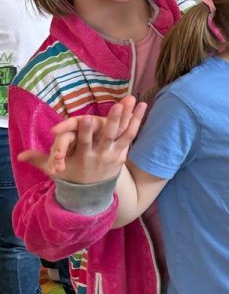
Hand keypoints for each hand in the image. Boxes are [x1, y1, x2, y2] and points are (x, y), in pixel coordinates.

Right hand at [18, 96, 145, 182]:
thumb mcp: (55, 169)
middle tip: (119, 105)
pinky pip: (131, 135)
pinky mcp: (123, 152)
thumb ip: (40, 159)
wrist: (91, 193)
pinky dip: (137, 121)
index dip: (86, 130)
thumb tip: (20, 155)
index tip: (87, 118)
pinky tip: (143, 106)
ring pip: (123, 134)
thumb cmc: (71, 174)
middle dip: (113, 120)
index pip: (84, 142)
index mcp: (83, 156)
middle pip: (108, 136)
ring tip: (136, 101)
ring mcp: (114, 153)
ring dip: (130, 117)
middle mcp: (100, 154)